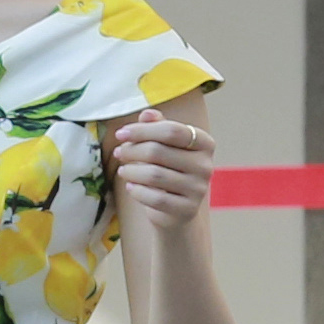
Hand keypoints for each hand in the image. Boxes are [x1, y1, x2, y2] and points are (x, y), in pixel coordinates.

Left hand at [105, 106, 214, 232]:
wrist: (177, 210)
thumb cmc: (168, 170)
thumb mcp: (164, 145)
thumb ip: (157, 127)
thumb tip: (146, 114)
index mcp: (204, 143)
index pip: (171, 130)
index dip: (142, 130)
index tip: (120, 134)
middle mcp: (205, 165)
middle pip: (158, 151)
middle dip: (132, 150)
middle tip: (118, 153)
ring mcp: (198, 189)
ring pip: (154, 175)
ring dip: (131, 171)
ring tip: (123, 171)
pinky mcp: (187, 209)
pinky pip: (155, 198)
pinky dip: (137, 191)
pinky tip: (131, 187)